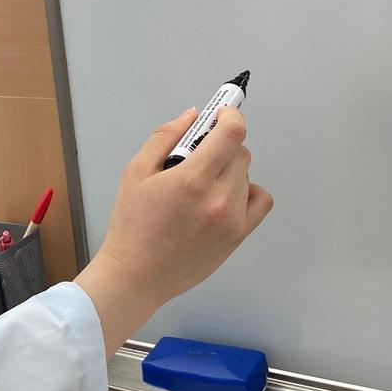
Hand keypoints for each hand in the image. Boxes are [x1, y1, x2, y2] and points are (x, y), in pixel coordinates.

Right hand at [76, 106, 272, 355]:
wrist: (136, 276)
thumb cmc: (131, 224)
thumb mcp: (135, 173)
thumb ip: (164, 138)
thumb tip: (195, 116)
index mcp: (191, 179)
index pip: (232, 133)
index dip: (230, 115)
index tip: (221, 114)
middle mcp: (218, 198)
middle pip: (240, 152)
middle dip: (221, 146)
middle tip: (197, 159)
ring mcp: (232, 220)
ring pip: (246, 175)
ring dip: (229, 170)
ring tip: (203, 186)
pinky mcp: (238, 237)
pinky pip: (260, 200)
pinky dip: (247, 192)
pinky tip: (223, 198)